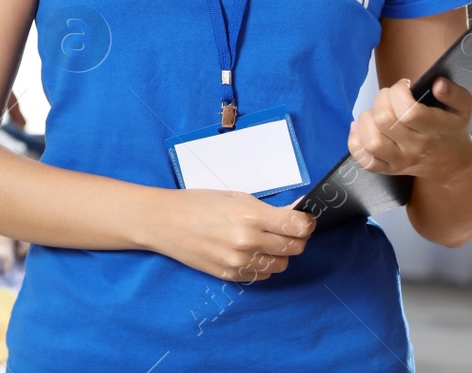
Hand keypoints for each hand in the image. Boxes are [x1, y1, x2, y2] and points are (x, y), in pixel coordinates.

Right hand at [150, 189, 314, 280]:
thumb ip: (268, 209)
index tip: (305, 220)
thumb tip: (296, 215)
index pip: (298, 226)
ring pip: (281, 264)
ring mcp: (239, 261)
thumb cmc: (198, 203)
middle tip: (287, 229)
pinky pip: (262, 274)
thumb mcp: (235, 196)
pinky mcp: (231, 275)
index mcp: (250, 215)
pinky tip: (250, 251)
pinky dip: (263, 264)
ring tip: (265, 241)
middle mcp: (248, 240)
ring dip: (280, 253)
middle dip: (296, 238)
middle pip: (294, 247)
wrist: (164, 221)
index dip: (307, 223)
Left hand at [348, 77, 471, 178]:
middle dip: (381, 99)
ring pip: (372, 141)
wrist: (452, 164)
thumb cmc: (451, 128)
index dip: (398, 92)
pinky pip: (365, 160)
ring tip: (376, 113)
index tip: (403, 86)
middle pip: (384, 121)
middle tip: (389, 97)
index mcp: (434, 129)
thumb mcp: (462, 108)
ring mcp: (401, 161)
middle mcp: (416, 147)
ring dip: (366, 120)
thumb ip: (454, 93)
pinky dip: (355, 142)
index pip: (408, 112)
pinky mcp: (388, 169)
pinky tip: (361, 128)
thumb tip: (437, 84)